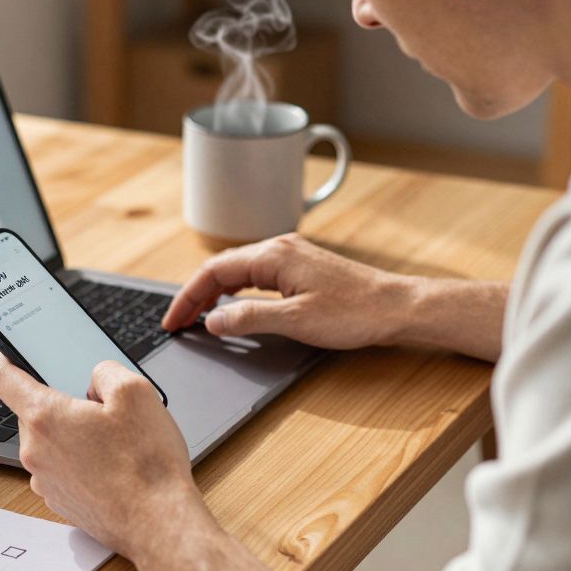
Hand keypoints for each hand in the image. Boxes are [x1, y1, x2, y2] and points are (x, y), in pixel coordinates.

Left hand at [0, 351, 206, 558]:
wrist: (158, 524)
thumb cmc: (146, 464)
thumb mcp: (136, 392)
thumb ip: (106, 370)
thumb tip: (95, 378)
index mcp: (45, 418)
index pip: (6, 380)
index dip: (3, 359)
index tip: (5, 351)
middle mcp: (36, 452)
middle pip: (34, 412)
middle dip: (60, 401)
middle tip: (97, 401)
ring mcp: (46, 481)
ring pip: (50, 441)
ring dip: (72, 432)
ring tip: (114, 438)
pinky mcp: (61, 501)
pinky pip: (62, 468)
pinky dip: (79, 459)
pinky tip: (113, 463)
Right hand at [162, 233, 507, 360]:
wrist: (397, 307)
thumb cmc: (354, 313)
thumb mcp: (295, 321)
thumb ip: (249, 318)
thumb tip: (212, 320)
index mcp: (273, 256)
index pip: (214, 271)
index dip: (188, 297)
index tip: (173, 321)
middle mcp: (280, 248)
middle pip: (223, 266)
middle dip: (196, 293)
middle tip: (179, 321)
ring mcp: (293, 255)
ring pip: (239, 269)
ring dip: (215, 291)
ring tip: (199, 316)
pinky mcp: (303, 267)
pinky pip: (258, 274)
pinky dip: (237, 290)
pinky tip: (235, 306)